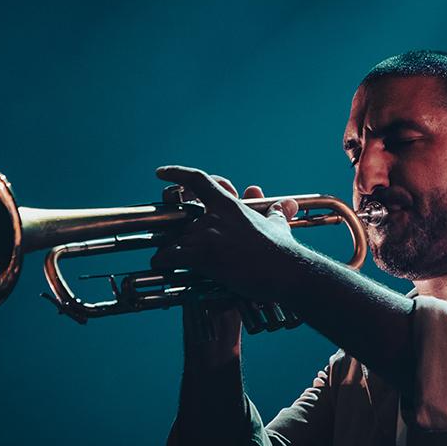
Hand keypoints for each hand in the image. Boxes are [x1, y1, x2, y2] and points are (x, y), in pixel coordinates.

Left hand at [149, 165, 299, 301]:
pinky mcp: (204, 255)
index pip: (198, 181)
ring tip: (165, 255)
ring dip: (167, 246)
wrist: (286, 271)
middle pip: (178, 216)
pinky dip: (162, 260)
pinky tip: (160, 264)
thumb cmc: (283, 251)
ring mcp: (207, 235)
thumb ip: (275, 212)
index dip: (176, 173)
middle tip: (167, 234)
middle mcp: (214, 217)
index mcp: (229, 206)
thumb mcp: (278, 226)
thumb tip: (285, 205)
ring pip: (172, 236)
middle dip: (172, 227)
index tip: (160, 173)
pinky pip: (170, 255)